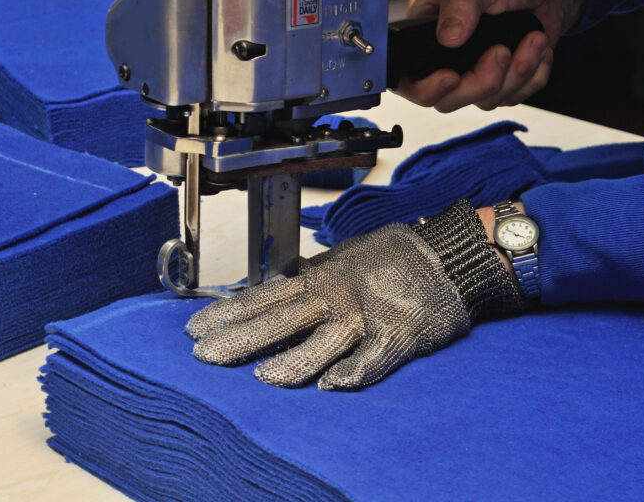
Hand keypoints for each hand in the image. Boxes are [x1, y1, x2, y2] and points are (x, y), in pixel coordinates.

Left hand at [186, 200, 525, 389]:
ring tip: (262, 378)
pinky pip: (371, 361)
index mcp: (321, 278)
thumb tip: (288, 279)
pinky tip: (329, 387)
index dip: (228, 313)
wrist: (447, 256)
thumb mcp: (347, 255)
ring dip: (290, 362)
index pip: (264, 297)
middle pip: (279, 321)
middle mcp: (337, 297)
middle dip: (239, 340)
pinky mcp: (397, 336)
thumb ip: (316, 273)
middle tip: (204, 357)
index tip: (195, 329)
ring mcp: (366, 317)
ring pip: (321, 344)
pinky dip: (351, 374)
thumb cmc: (396, 256)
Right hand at [397, 0, 583, 111]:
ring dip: (516, 73)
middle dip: (482, 82)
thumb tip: (447, 37)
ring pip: (484, 101)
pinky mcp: (500, 84)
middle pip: (448, 100)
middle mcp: (444, 59)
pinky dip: (533, 76)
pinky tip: (539, 49)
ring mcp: (472, 74)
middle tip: (503, 50)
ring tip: (534, 38)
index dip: (427, 87)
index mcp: (426, 32)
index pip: (409, 78)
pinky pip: (513, 98)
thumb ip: (462, 1)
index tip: (452, 76)